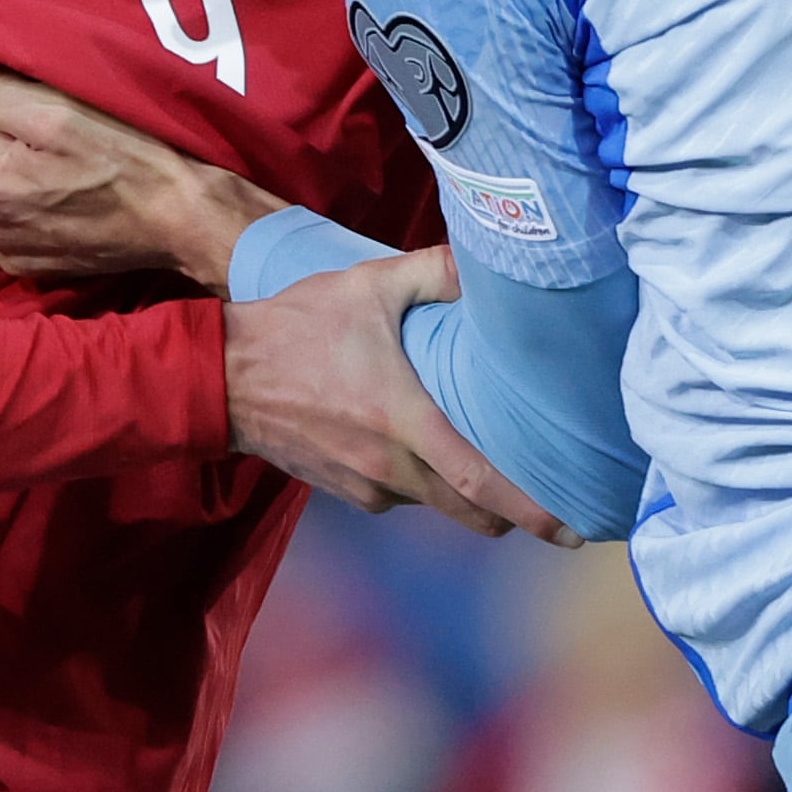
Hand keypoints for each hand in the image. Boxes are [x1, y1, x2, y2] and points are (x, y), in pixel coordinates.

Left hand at [0, 72, 277, 287]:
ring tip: (73, 161)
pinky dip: (37, 201)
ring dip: (23, 165)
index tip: (39, 92)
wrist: (186, 220)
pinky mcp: (33, 264)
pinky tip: (74, 194)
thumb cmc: (130, 157)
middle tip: (64, 127)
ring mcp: (7, 248)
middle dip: (10, 130)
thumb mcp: (60, 109)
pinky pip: (18, 214)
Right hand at [223, 245, 574, 540]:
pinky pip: (397, 496)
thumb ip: (434, 271)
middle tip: (551, 507)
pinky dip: (421, 485)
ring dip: (461, 495)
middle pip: (468, 514)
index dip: (531, 512)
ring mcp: (364, 487)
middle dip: (511, 516)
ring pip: (433, 505)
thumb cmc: (295, 328)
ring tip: (485, 465)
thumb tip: (488, 260)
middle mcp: (390, 470)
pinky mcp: (342, 490)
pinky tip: (422, 452)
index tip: (570, 531)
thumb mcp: (368, 285)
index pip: (481, 484)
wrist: (221, 374)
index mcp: (406, 425)